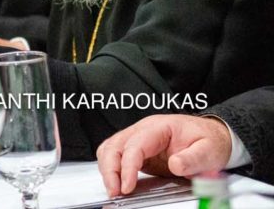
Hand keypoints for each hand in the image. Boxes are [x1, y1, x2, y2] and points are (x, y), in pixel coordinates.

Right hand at [96, 114, 232, 196]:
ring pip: (109, 149)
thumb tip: (175, 165)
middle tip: (115, 191)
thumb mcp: (209, 149)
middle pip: (114, 145)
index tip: (127, 186)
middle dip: (110, 169)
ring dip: (107, 170)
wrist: (212, 135)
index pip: (134, 145)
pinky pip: (116, 157)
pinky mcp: (138, 152)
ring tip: (114, 189)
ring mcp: (138, 140)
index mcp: (158, 127)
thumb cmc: (209, 139)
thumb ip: (193, 158)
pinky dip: (112, 169)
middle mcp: (143, 131)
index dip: (127, 166)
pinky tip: (118, 183)